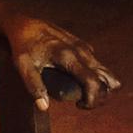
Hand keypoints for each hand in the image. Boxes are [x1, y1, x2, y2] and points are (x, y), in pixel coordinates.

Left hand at [3, 15, 119, 110]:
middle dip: (101, 96)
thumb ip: (34, 86)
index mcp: (68, 57)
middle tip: (82, 102)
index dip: (93, 100)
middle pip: (108, 79)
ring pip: (106, 72)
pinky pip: (98, 65)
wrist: (24, 24)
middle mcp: (82, 51)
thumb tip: (44, 107)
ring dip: (102, 87)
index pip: (93, 82)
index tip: (79, 106)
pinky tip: (77, 81)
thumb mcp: (23, 66)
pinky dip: (96, 77)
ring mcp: (84, 47)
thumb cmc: (23, 46)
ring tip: (82, 94)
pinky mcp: (83, 46)